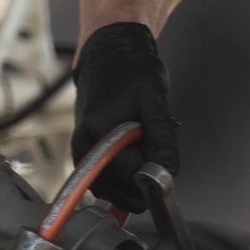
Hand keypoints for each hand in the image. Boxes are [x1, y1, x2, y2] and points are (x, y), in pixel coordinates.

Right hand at [72, 21, 179, 211]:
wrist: (109, 58)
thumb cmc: (131, 72)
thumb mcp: (155, 98)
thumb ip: (162, 138)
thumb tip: (167, 173)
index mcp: (96, 136)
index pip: (133, 176)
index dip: (155, 169)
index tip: (162, 150)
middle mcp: (82, 151)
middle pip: (124, 189)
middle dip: (145, 172)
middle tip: (150, 140)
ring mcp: (81, 157)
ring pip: (117, 192)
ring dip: (136, 175)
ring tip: (140, 140)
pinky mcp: (84, 160)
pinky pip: (109, 185)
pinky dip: (127, 176)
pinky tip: (133, 151)